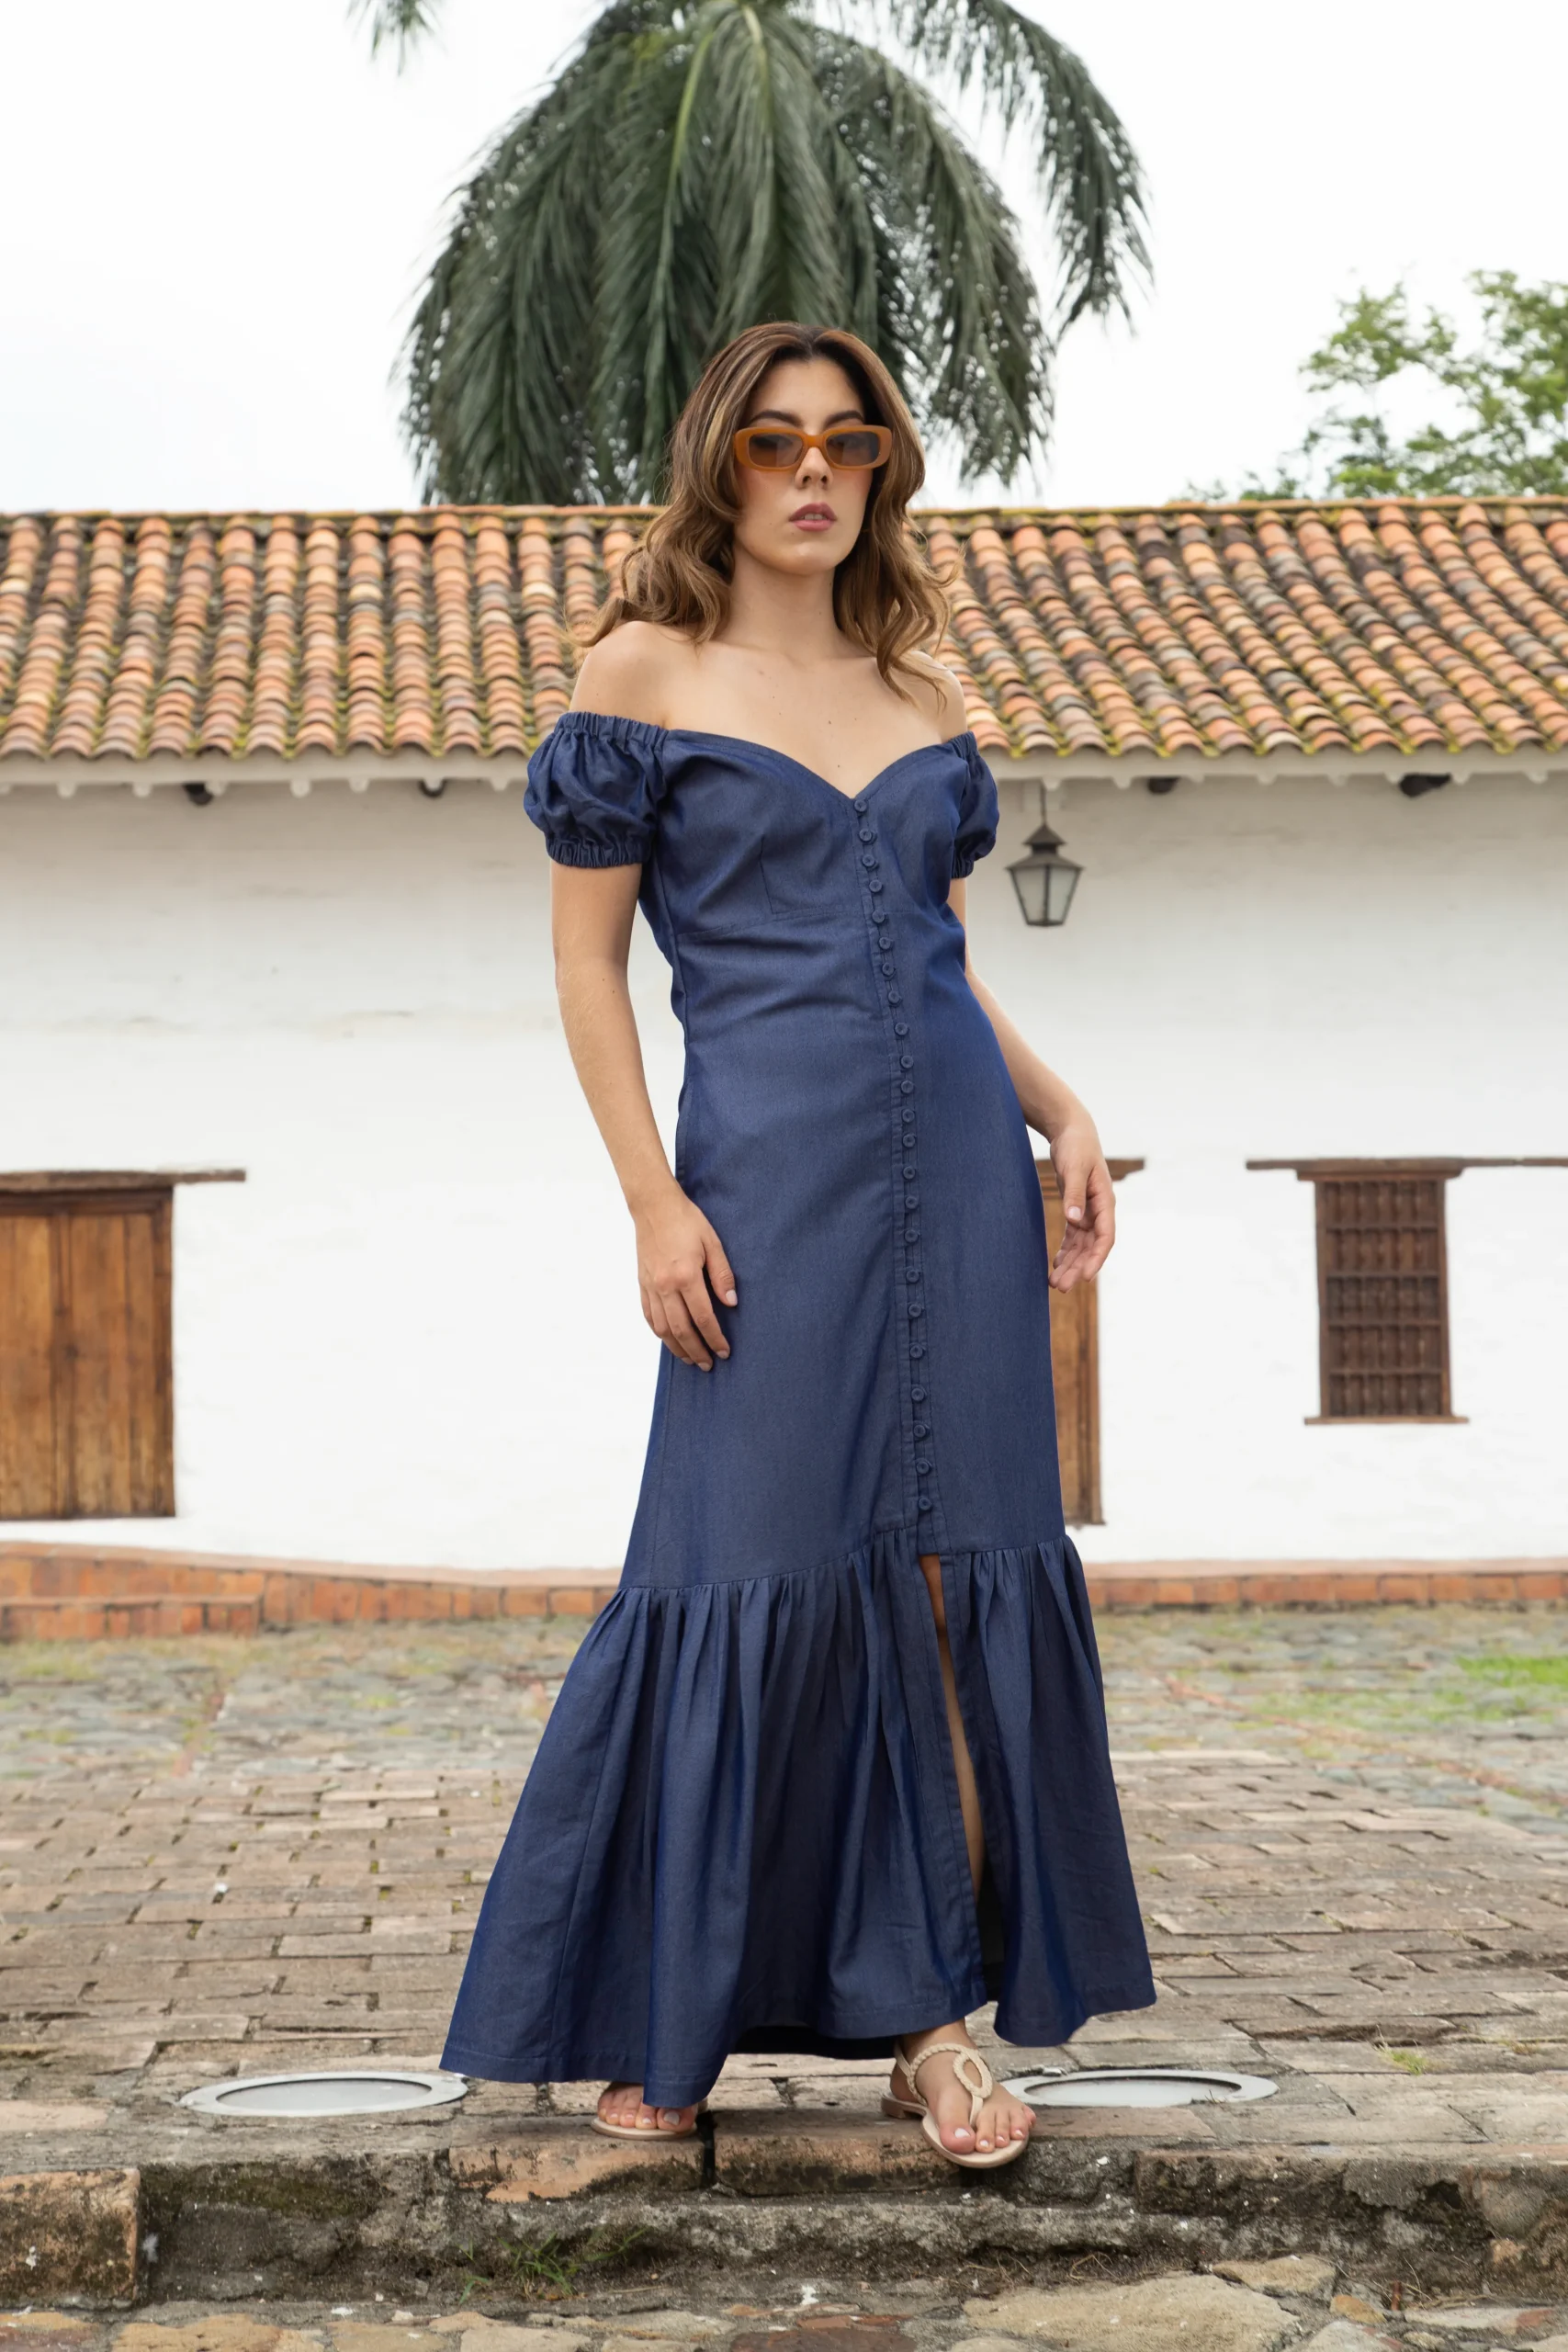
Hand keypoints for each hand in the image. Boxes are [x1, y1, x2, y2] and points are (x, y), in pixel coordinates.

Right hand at [634, 1186, 736, 1369]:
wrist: (654, 1206)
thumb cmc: (686, 1221)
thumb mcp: (712, 1243)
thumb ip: (722, 1275)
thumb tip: (731, 1302)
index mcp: (685, 1276)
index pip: (703, 1317)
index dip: (714, 1338)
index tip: (724, 1351)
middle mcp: (665, 1286)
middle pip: (681, 1330)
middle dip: (696, 1351)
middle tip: (709, 1364)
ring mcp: (651, 1286)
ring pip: (662, 1328)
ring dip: (677, 1348)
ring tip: (690, 1359)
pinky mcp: (642, 1284)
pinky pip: (649, 1316)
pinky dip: (659, 1333)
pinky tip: (669, 1340)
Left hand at [1049, 1123, 1114, 1292]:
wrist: (1073, 1131)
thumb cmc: (1076, 1146)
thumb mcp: (1074, 1166)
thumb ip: (1074, 1193)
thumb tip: (1074, 1220)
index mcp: (1105, 1200)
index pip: (1105, 1236)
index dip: (1096, 1258)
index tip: (1086, 1276)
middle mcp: (1099, 1210)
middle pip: (1091, 1247)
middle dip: (1078, 1268)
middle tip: (1061, 1287)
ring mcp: (1088, 1212)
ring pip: (1081, 1246)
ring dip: (1070, 1264)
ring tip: (1056, 1284)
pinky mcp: (1076, 1210)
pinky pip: (1072, 1238)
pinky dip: (1065, 1252)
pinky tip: (1055, 1265)